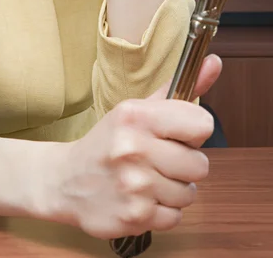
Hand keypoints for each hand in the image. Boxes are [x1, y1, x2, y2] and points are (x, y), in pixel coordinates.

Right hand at [53, 54, 221, 239]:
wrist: (65, 180)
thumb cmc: (107, 142)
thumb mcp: (136, 109)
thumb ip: (179, 90)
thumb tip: (214, 63)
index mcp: (136, 116)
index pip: (201, 125)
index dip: (193, 132)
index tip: (177, 134)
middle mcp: (134, 148)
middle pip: (200, 165)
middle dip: (184, 165)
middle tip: (159, 160)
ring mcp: (134, 185)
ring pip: (189, 193)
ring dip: (173, 189)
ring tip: (148, 179)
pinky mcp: (134, 216)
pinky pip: (175, 217)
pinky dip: (162, 210)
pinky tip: (142, 198)